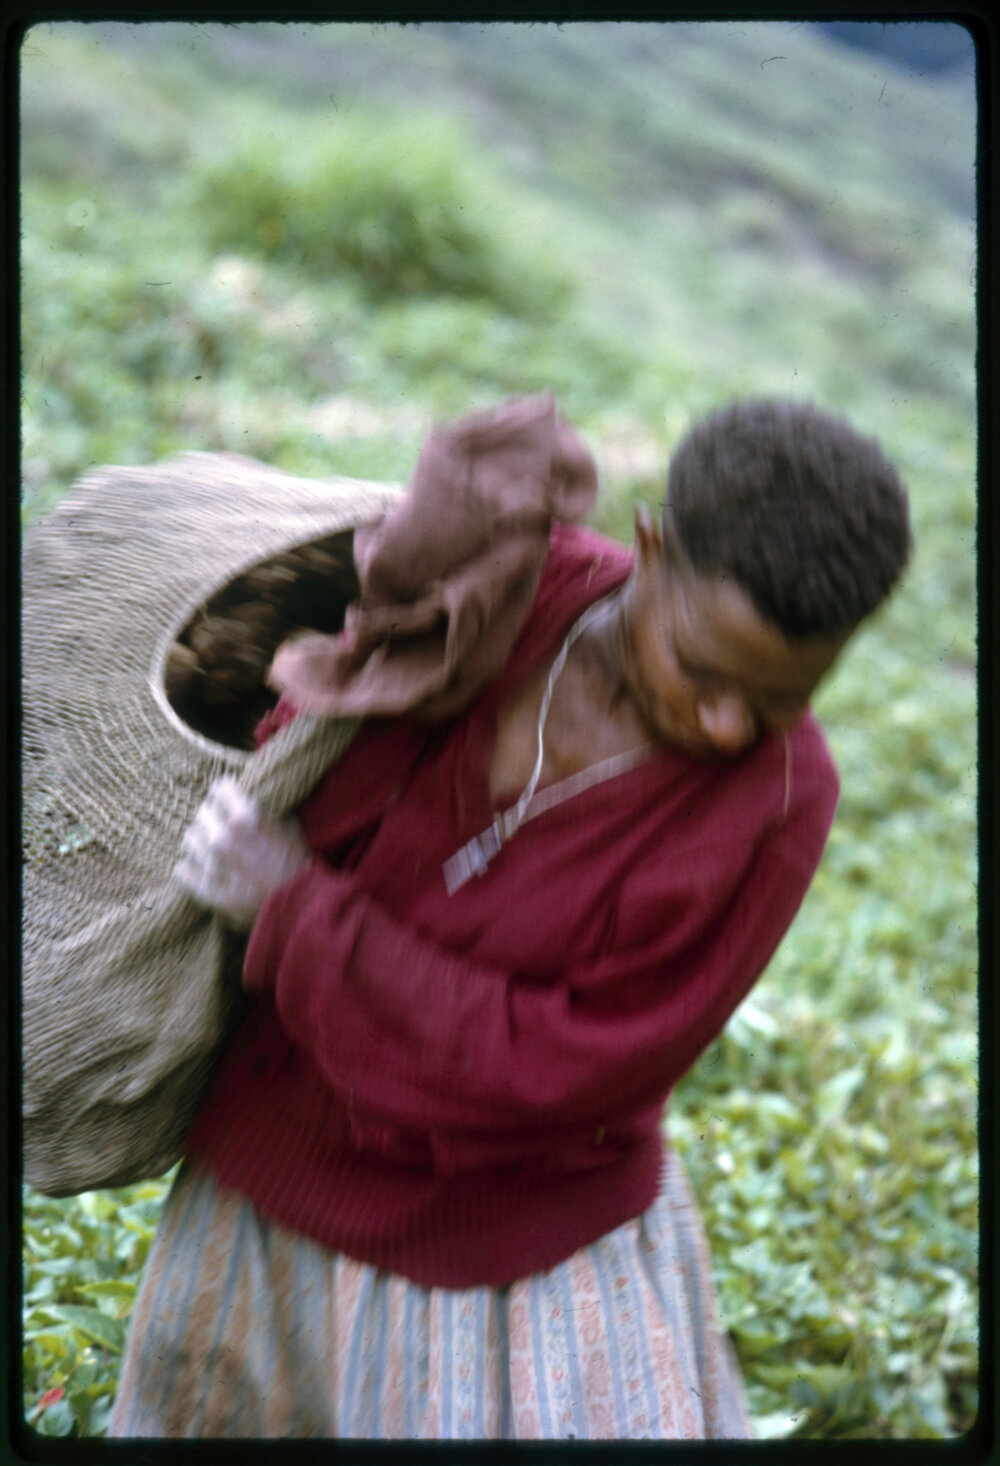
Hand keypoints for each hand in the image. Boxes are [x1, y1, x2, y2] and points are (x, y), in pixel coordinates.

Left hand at [173, 777, 310, 929]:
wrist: (302, 908)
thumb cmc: (301, 865)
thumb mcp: (291, 828)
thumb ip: (267, 811)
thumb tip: (255, 799)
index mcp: (245, 817)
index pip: (220, 789)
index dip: (227, 792)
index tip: (229, 796)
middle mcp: (223, 838)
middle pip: (203, 812)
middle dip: (213, 815)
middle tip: (223, 822)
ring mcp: (213, 866)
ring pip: (190, 840)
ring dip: (201, 839)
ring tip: (212, 845)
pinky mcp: (208, 891)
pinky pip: (184, 872)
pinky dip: (189, 868)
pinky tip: (196, 867)